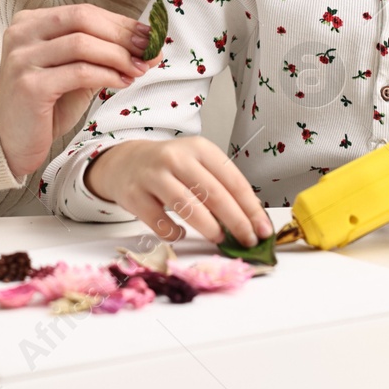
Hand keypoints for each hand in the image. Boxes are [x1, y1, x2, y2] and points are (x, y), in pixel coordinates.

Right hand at [0, 4, 154, 179]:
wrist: (10, 143)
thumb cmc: (44, 107)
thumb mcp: (74, 73)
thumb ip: (102, 56)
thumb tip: (147, 46)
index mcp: (29, 22)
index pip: (83, 12)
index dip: (120, 22)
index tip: (149, 34)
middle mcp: (21, 34)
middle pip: (83, 20)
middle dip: (122, 34)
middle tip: (149, 49)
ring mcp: (21, 58)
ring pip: (83, 44)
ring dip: (119, 56)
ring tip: (139, 69)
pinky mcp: (29, 85)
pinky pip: (79, 72)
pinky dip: (107, 75)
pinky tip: (122, 82)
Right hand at [84, 136, 273, 246]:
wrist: (125, 162)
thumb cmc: (170, 167)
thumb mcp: (198, 165)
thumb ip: (222, 186)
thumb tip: (253, 219)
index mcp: (199, 148)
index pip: (233, 180)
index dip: (251, 208)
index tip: (263, 229)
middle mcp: (176, 158)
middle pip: (214, 194)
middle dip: (236, 222)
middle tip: (248, 240)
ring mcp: (153, 176)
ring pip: (188, 207)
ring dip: (209, 228)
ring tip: (219, 238)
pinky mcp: (134, 195)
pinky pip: (161, 222)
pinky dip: (174, 233)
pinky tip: (180, 233)